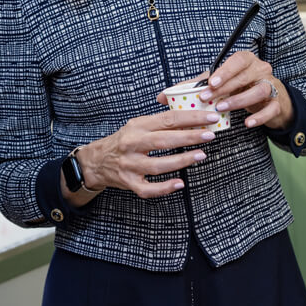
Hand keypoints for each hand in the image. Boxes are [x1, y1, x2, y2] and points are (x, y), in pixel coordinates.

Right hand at [73, 108, 216, 200]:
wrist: (96, 161)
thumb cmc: (123, 142)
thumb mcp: (137, 126)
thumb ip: (160, 122)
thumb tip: (192, 117)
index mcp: (137, 126)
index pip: (168, 118)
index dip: (191, 117)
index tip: (210, 117)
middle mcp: (132, 144)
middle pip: (164, 140)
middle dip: (190, 136)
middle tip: (210, 134)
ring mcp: (130, 165)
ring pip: (159, 164)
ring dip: (182, 160)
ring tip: (201, 155)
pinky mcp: (129, 182)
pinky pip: (149, 188)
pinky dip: (165, 187)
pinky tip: (179, 183)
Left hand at [198, 51, 292, 129]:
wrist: (268, 99)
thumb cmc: (241, 86)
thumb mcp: (222, 82)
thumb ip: (200, 84)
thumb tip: (173, 92)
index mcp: (247, 60)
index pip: (238, 60)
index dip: (225, 71)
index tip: (211, 83)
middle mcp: (261, 70)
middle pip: (244, 77)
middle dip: (224, 88)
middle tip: (206, 99)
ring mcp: (271, 86)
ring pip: (259, 90)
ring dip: (238, 100)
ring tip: (221, 109)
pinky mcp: (277, 103)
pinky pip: (270, 109)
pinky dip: (259, 117)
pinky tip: (247, 123)